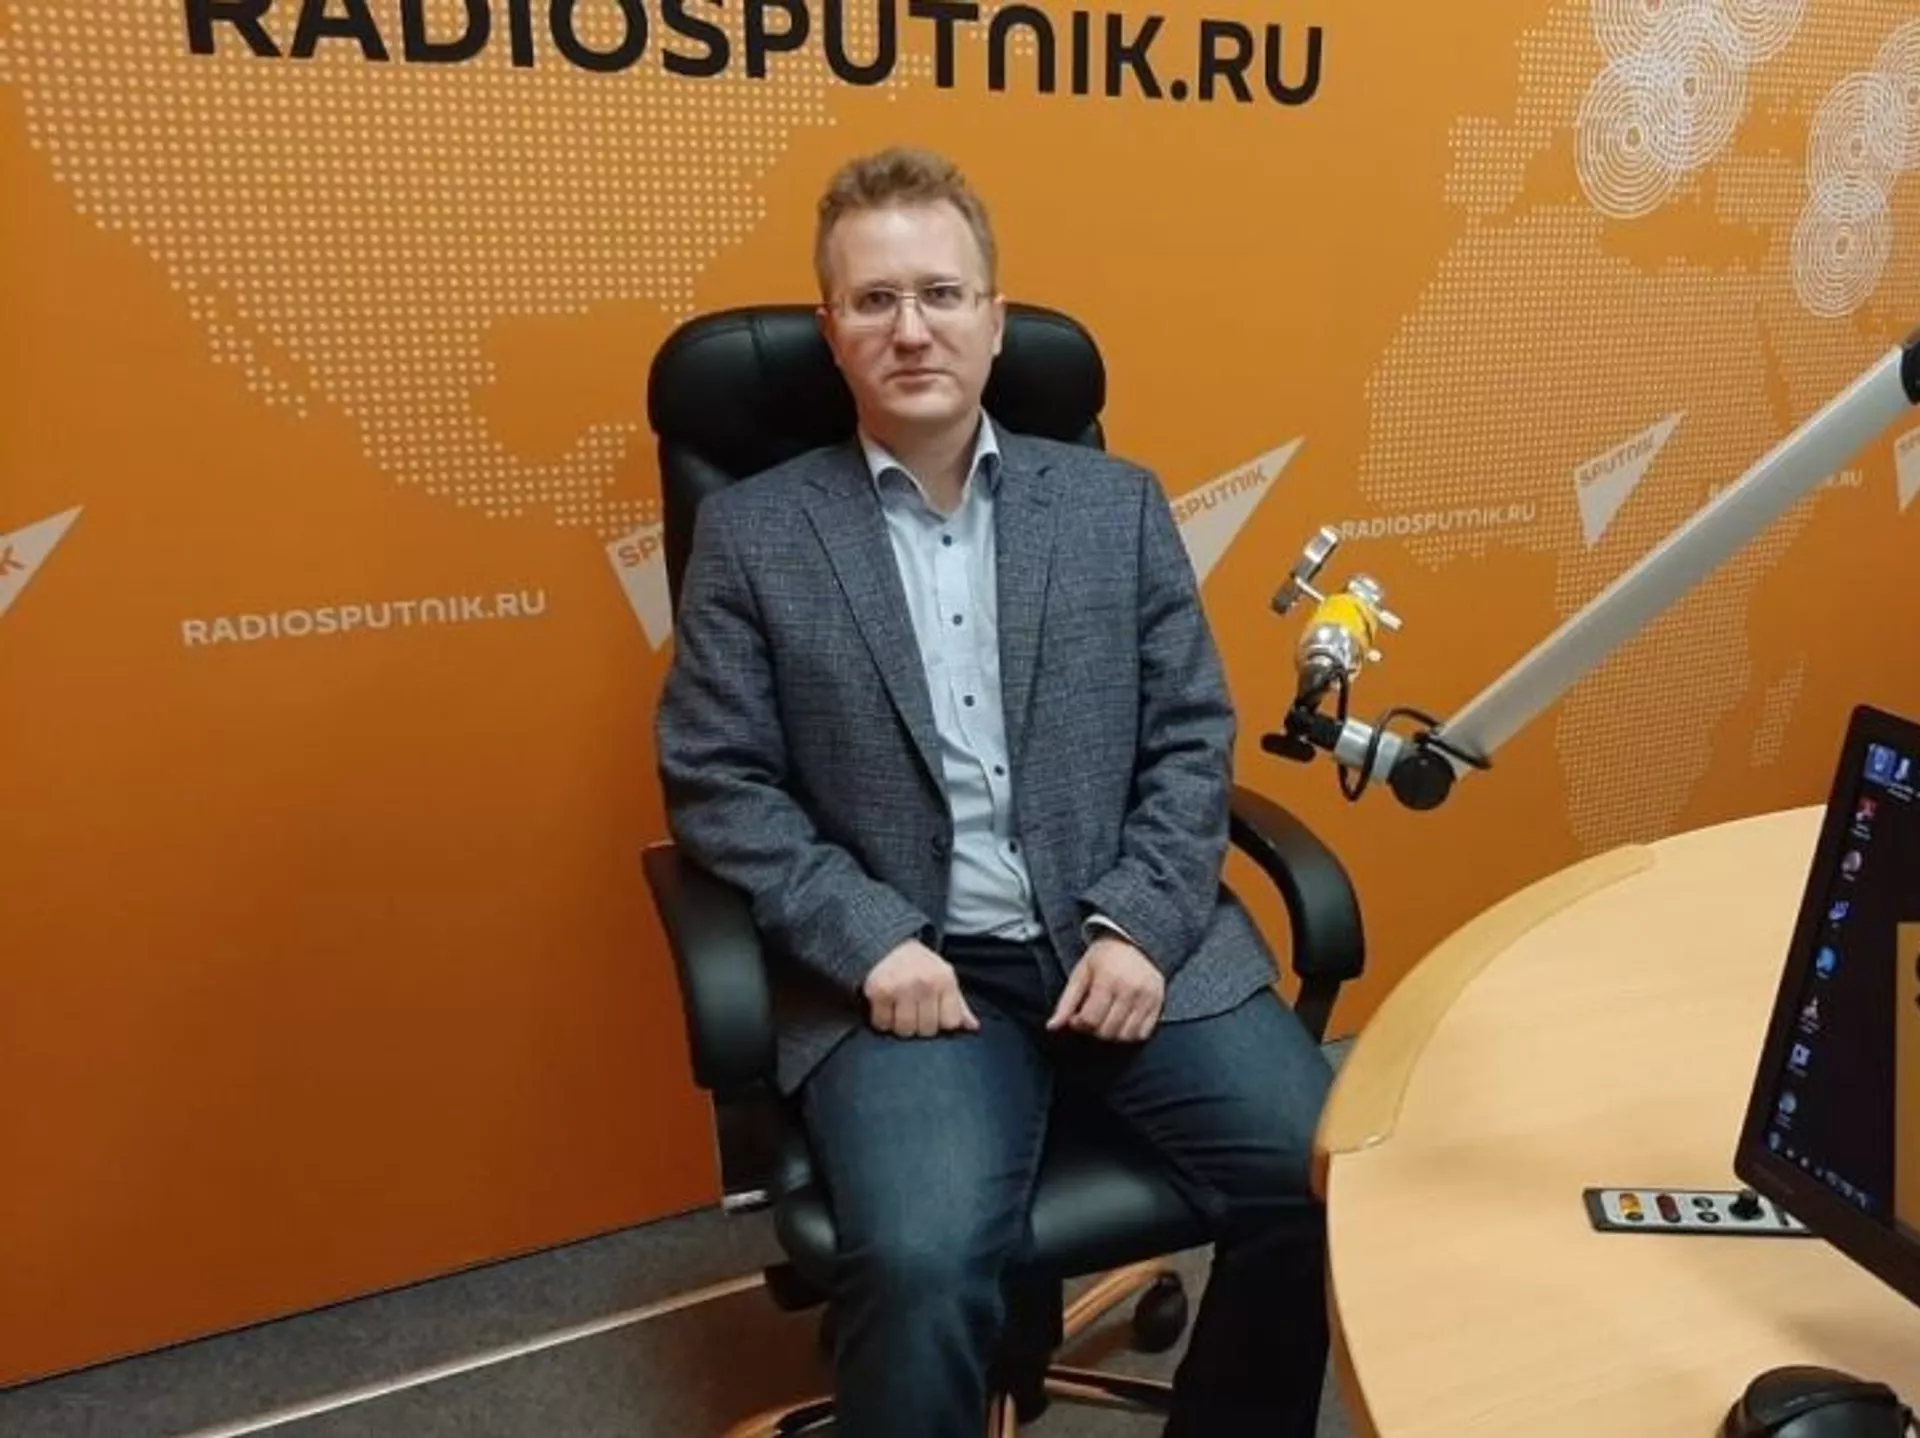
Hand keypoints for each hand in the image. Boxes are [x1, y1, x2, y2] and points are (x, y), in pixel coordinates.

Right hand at [863, 940, 980, 1037]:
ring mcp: (901, 987)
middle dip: (919, 1026)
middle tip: (912, 1012)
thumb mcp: (943, 978)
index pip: (950, 1023)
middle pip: (927, 1030)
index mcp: (945, 980)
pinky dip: (882, 1021)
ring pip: (904, 1030)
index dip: (940, 1023)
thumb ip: (958, 1005)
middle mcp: (925, 983)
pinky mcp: (879, 991)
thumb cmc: (920, 966)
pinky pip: (882, 1024)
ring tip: (898, 1011)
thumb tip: (973, 1027)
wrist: (888, 943)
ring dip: (900, 1026)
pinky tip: (885, 1008)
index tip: (932, 1014)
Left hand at [1047, 937, 1164, 1042]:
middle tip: (1092, 1016)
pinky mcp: (1158, 1004)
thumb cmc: (1104, 957)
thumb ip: (1066, 1002)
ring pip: (1125, 1036)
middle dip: (1094, 1029)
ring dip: (1112, 1034)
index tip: (1077, 1018)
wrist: (1135, 941)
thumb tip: (1052, 1027)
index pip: (1090, 1019)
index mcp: (1108, 980)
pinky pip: (1142, 1034)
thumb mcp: (1081, 973)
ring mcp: (1147, 998)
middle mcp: (1130, 990)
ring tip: (1107, 1019)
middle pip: (1107, 1031)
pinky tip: (1122, 1021)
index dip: (1079, 1024)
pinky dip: (1130, 1034)